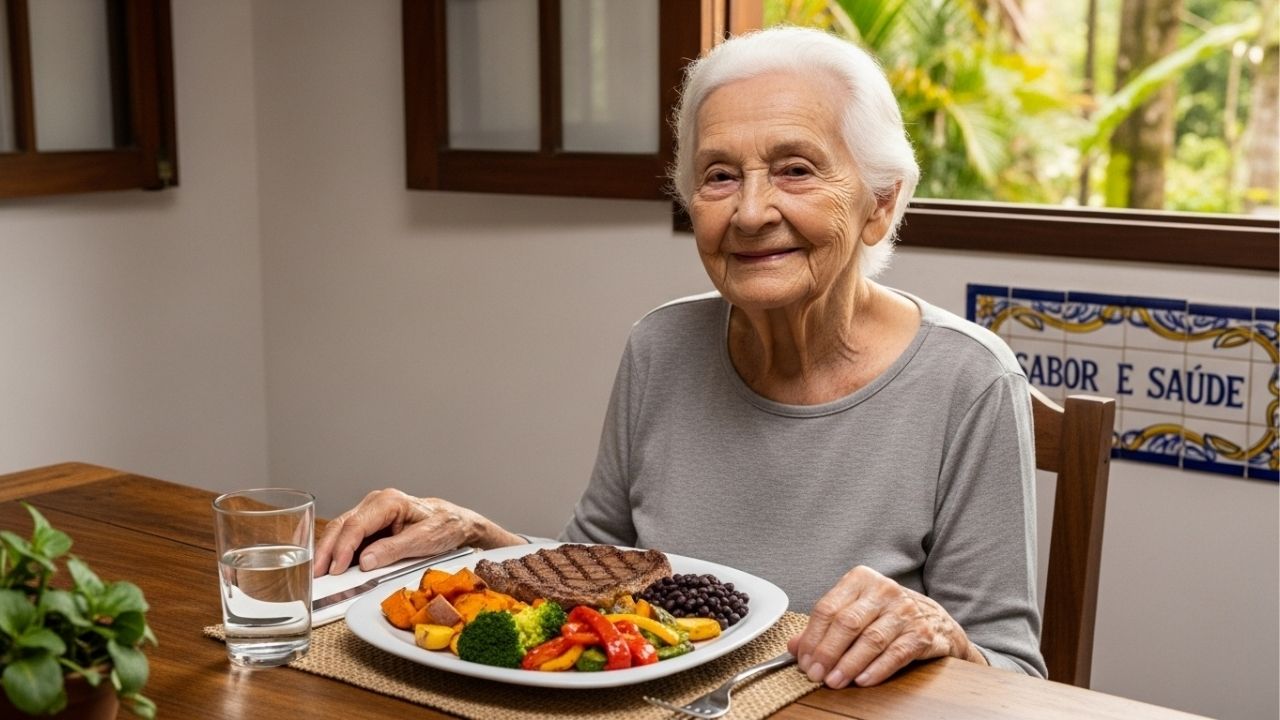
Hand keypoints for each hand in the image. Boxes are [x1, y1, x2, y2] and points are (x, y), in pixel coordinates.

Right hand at [312, 488, 524, 576]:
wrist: (457, 523)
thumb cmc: (445, 527)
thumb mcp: (424, 541)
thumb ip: (393, 550)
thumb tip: (365, 561)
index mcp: (389, 502)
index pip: (357, 525)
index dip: (343, 548)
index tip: (335, 569)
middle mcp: (376, 503)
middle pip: (342, 525)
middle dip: (326, 550)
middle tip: (316, 574)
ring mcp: (372, 513)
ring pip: (341, 530)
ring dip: (328, 551)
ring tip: (317, 573)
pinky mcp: (371, 525)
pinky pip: (349, 536)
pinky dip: (338, 551)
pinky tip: (329, 565)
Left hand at [786, 566, 986, 687]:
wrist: (936, 622)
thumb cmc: (887, 616)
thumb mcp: (855, 613)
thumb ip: (823, 628)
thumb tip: (794, 647)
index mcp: (861, 580)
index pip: (828, 608)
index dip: (812, 637)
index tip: (804, 660)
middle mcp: (884, 590)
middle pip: (847, 623)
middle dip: (827, 653)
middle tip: (815, 674)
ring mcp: (906, 610)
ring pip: (870, 640)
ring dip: (849, 665)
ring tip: (834, 681)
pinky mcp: (923, 633)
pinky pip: (895, 654)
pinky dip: (877, 669)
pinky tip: (862, 680)